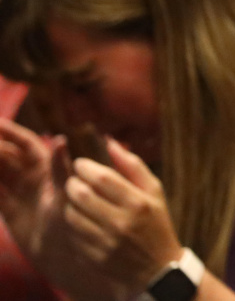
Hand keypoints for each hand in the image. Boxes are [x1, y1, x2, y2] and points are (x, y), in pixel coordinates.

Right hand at [0, 118, 55, 255]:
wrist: (66, 255)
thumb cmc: (75, 222)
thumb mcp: (68, 193)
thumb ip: (60, 168)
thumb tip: (60, 139)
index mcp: (47, 167)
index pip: (24, 143)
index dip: (10, 131)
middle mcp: (31, 176)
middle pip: (6, 154)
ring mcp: (18, 192)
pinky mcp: (8, 210)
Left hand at [61, 139, 182, 291]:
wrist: (157, 269)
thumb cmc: (156, 223)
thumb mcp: (154, 192)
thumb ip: (133, 166)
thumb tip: (110, 141)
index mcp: (139, 203)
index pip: (102, 178)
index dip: (85, 167)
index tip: (81, 163)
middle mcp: (122, 223)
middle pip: (82, 195)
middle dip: (72, 183)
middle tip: (75, 180)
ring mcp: (106, 243)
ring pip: (72, 214)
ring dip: (69, 203)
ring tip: (77, 199)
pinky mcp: (94, 257)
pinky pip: (72, 234)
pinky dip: (72, 223)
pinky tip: (80, 219)